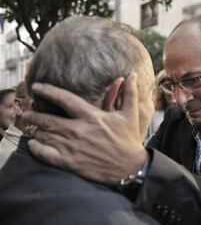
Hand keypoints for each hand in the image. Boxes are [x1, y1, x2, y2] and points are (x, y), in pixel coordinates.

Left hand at [22, 73, 147, 185]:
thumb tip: (133, 74)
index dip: (48, 91)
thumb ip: (129, 93)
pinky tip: (33, 144)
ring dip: (33, 129)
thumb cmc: (129, 139)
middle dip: (32, 114)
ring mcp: (72, 147)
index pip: (64, 99)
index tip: (36, 87)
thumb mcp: (130, 114)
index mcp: (91, 116)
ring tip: (29, 126)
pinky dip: (35, 148)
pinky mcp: (69, 162)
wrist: (130, 167)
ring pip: (43, 135)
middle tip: (26, 111)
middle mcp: (78, 130)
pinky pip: (45, 154)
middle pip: (47, 119)